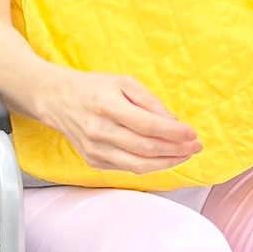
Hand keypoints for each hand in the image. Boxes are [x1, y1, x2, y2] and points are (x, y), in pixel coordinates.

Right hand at [38, 70, 200, 174]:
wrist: (56, 99)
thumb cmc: (93, 88)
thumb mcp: (123, 82)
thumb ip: (150, 101)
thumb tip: (174, 122)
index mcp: (107, 106)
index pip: (148, 125)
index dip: (174, 133)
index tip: (193, 134)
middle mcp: (99, 131)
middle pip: (145, 149)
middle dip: (176, 150)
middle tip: (196, 146)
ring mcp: (94, 149)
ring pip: (138, 165)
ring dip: (167, 163)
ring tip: (185, 156)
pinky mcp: (93, 160)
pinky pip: (127, 169)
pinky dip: (149, 166)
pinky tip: (164, 159)